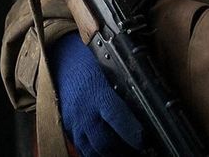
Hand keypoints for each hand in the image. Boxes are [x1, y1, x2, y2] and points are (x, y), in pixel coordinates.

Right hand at [48, 33, 144, 156]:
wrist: (62, 61)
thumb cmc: (90, 65)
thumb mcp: (111, 71)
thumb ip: (124, 91)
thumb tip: (145, 107)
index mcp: (99, 94)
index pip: (117, 118)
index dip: (132, 133)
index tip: (144, 140)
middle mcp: (85, 111)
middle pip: (105, 142)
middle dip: (123, 150)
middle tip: (137, 149)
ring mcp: (75, 122)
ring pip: (93, 150)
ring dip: (110, 154)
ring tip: (123, 151)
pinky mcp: (68, 128)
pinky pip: (82, 148)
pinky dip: (96, 153)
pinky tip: (106, 151)